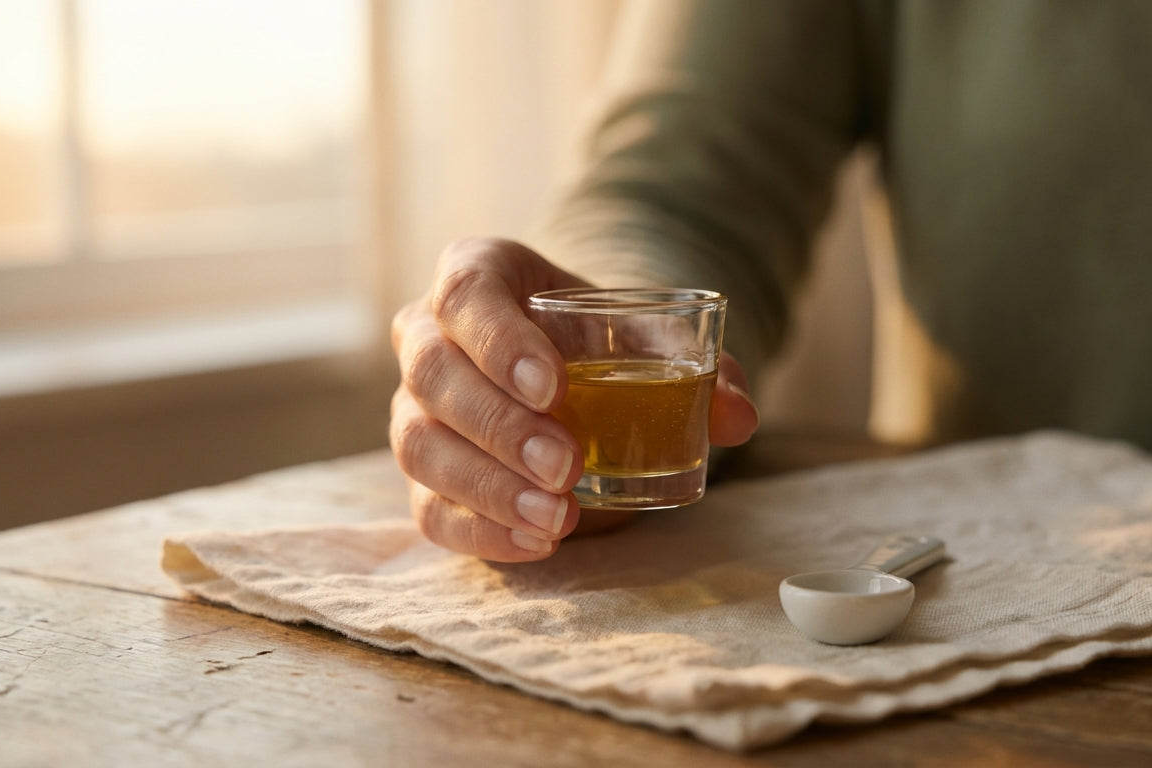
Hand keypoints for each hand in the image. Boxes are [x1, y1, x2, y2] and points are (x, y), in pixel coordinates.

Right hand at [389, 237, 759, 560]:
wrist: (567, 374)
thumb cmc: (596, 342)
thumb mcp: (646, 336)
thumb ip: (693, 364)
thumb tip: (738, 414)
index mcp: (476, 276)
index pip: (465, 294)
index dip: (499, 340)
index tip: (552, 386)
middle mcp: (427, 335)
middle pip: (434, 374)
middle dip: (500, 427)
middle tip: (566, 467)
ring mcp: (414, 407)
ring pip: (419, 445)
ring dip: (489, 487)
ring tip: (559, 517)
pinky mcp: (422, 473)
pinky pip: (429, 508)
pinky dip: (482, 531)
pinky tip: (538, 542)